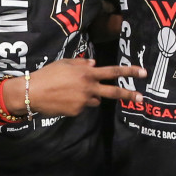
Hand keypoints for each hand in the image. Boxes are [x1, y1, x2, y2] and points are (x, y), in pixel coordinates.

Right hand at [17, 58, 145, 117]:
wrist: (33, 92)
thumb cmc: (47, 74)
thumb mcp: (64, 63)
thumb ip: (81, 63)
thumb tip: (94, 65)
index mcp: (86, 73)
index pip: (112, 71)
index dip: (129, 71)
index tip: (143, 72)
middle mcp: (88, 87)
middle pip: (113, 91)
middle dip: (128, 94)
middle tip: (141, 97)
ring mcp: (84, 101)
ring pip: (95, 100)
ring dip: (91, 96)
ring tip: (72, 92)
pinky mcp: (77, 112)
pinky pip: (82, 107)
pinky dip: (77, 103)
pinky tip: (64, 99)